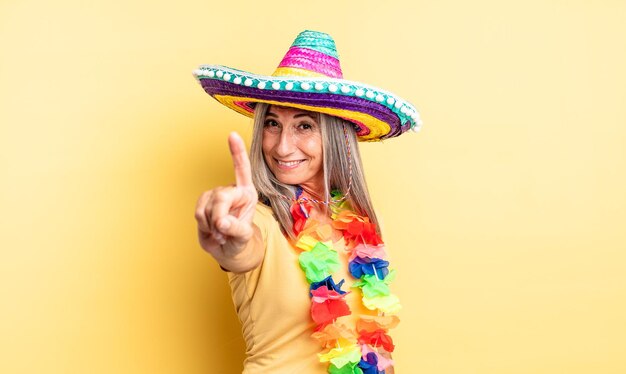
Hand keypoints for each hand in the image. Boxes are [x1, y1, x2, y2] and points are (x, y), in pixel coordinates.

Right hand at [194, 132, 258, 264]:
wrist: (227, 248)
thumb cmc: (240, 240)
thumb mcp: (244, 238)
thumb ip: (237, 229)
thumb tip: (222, 222)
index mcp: (247, 193)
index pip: (242, 169)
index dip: (237, 152)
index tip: (232, 135)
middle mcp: (232, 191)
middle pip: (221, 197)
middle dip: (219, 217)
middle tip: (223, 231)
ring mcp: (216, 196)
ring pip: (207, 207)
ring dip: (212, 224)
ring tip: (221, 232)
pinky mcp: (203, 202)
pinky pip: (198, 212)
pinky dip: (204, 224)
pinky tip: (212, 229)